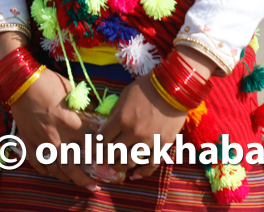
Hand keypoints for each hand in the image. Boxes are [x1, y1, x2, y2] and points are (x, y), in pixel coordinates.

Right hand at [0, 34, 95, 190]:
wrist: (20, 80)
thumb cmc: (47, 82)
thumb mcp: (71, 91)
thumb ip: (83, 107)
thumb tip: (94, 116)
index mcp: (70, 122)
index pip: (91, 144)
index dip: (101, 154)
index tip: (106, 159)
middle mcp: (56, 136)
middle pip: (73, 166)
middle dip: (85, 179)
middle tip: (94, 186)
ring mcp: (40, 140)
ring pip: (55, 169)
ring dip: (66, 177)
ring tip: (74, 180)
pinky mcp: (28, 141)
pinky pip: (37, 162)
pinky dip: (45, 170)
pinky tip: (52, 171)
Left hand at [99, 47, 212, 179]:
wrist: (173, 89)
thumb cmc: (145, 88)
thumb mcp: (123, 97)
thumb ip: (114, 115)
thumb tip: (105, 130)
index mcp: (120, 119)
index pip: (101, 140)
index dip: (93, 148)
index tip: (91, 152)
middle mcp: (133, 133)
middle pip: (112, 153)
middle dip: (104, 158)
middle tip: (101, 160)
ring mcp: (149, 141)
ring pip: (129, 162)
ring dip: (119, 166)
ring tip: (115, 166)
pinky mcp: (163, 145)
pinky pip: (150, 165)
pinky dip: (141, 172)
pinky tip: (134, 175)